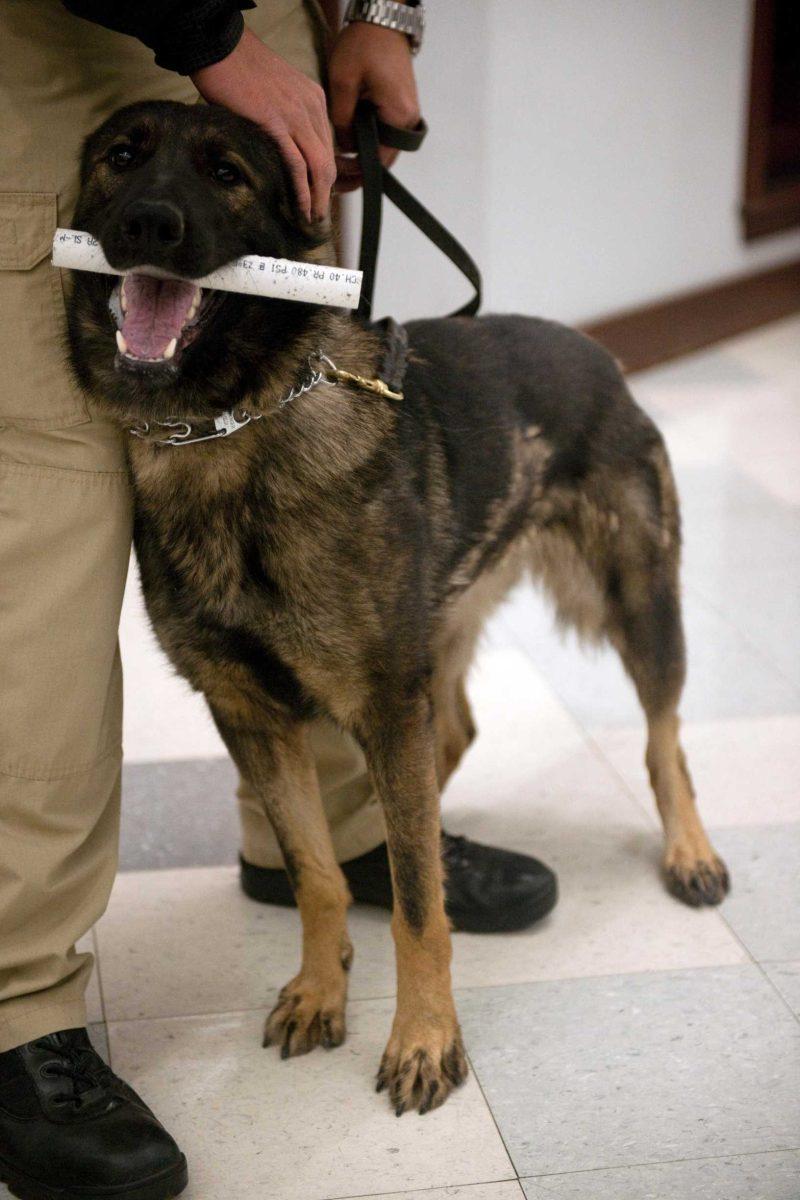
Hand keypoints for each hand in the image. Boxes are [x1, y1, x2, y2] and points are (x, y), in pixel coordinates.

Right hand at [191, 28, 335, 221]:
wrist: (220, 47)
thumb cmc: (238, 70)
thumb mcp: (274, 93)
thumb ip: (285, 117)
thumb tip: (280, 146)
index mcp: (313, 100)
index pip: (327, 147)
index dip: (325, 177)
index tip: (318, 197)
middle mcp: (311, 107)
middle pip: (328, 161)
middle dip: (325, 194)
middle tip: (318, 217)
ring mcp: (296, 115)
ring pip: (319, 166)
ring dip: (317, 198)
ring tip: (311, 218)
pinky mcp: (277, 123)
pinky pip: (297, 164)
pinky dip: (302, 190)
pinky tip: (301, 207)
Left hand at [328, 22, 420, 192]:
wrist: (382, 20)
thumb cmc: (363, 45)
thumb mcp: (343, 82)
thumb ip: (342, 120)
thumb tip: (344, 148)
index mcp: (398, 116)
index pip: (378, 160)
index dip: (357, 171)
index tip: (336, 175)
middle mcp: (409, 120)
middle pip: (384, 158)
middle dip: (360, 165)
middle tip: (335, 171)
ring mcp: (408, 114)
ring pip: (384, 146)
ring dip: (364, 151)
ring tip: (340, 152)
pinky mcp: (402, 107)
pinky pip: (386, 133)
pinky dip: (370, 137)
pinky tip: (351, 134)